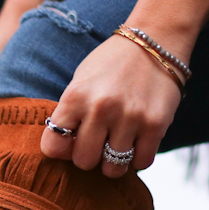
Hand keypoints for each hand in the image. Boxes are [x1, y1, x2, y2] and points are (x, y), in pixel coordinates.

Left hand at [39, 33, 183, 176]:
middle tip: (98, 144)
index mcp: (75, 96)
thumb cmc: (111, 65)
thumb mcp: (80, 81)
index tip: (72, 142)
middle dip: (89, 157)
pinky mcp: (156, 124)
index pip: (53, 146)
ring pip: (113, 168)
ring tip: (118, 144)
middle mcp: (100, 108)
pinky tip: (137, 143)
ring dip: (114, 162)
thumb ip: (70, 114)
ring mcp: (130, 118)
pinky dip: (138, 158)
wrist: (155, 40)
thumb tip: (64, 151)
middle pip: (84, 161)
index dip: (61, 150)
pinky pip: (142, 162)